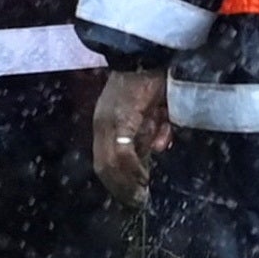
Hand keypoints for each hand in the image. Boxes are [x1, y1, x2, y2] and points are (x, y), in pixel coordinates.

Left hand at [89, 66, 170, 198]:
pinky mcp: (120, 119)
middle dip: (122, 188)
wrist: (148, 55)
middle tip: (138, 202)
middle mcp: (102, 124)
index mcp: (105, 123)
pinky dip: (134, 169)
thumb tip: (156, 150)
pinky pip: (123, 153)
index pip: (104, 160)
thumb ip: (149, 132)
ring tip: (141, 194)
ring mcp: (108, 122)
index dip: (117, 181)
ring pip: (111, 163)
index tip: (132, 196)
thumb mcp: (150, 113)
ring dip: (128, 182)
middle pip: (104, 166)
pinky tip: (144, 178)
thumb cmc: (150, 82)